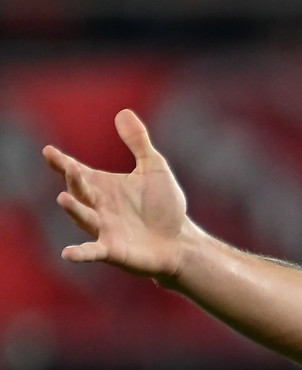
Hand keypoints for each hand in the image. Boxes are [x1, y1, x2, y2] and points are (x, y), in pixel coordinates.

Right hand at [42, 109, 189, 279]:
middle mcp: (98, 207)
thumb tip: (123, 112)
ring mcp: (104, 229)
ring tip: (63, 199)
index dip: (63, 163)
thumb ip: (138, 142)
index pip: (78, 172)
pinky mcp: (114, 251)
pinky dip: (81, 253)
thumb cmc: (164, 206)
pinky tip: (68, 254)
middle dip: (74, 181)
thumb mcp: (154, 168)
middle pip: (79, 192)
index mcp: (104, 187)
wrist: (180, 240)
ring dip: (74, 210)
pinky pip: (93, 252)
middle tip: (69, 168)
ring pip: (84, 218)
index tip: (49, 152)